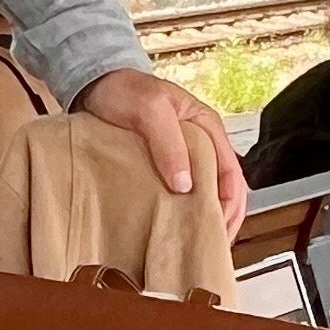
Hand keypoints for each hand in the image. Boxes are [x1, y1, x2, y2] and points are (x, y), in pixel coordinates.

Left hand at [77, 67, 249, 231]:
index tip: (219, 229)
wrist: (97, 84)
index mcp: (207, 127)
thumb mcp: (149, 110)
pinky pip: (184, 190)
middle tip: (212, 245)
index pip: (232, 172)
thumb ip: (169, 144)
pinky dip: (185, 210)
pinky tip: (177, 227)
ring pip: (207, 191)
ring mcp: (185, 154)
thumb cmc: (124, 90)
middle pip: (226, 187)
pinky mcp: (166, 164)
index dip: (230, 204)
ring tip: (198, 241)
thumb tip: (186, 184)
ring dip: (206, 216)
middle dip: (225, 217)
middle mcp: (202, 143)